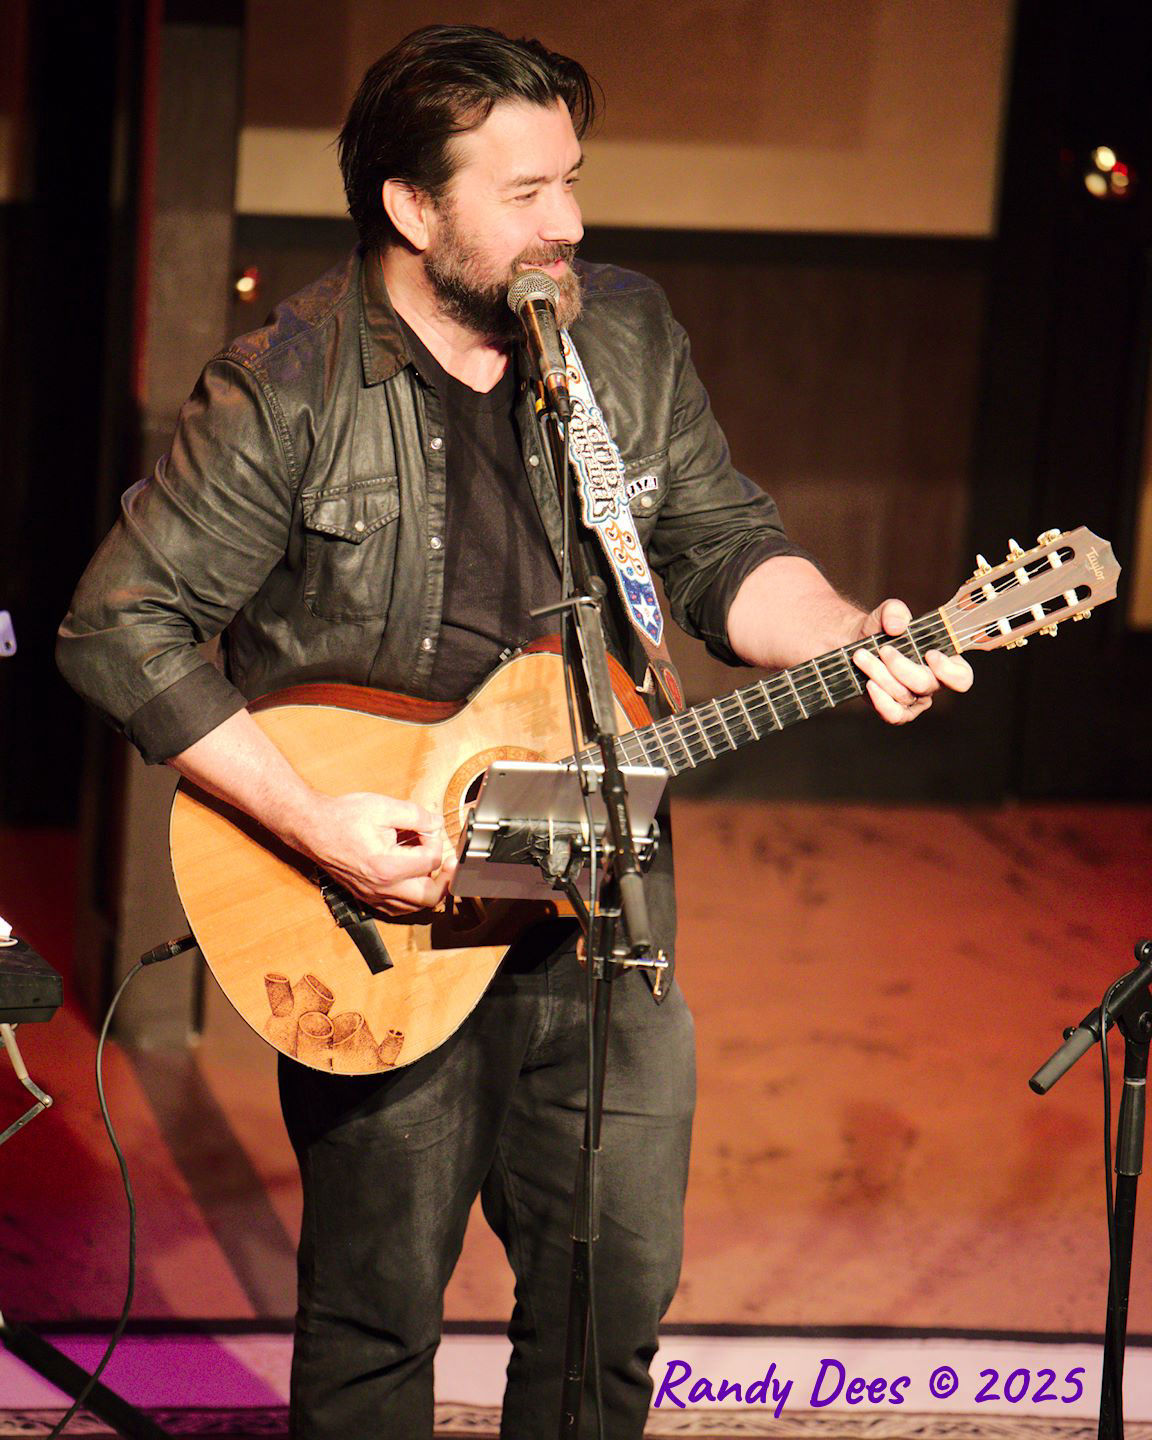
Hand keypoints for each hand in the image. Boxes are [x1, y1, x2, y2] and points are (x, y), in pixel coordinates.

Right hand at [297, 791, 456, 913]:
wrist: (312, 828)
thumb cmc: (342, 817)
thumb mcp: (383, 807)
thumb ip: (416, 816)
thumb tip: (436, 824)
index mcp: (386, 866)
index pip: (430, 861)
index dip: (435, 841)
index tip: (427, 828)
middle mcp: (381, 887)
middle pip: (430, 896)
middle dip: (445, 878)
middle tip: (447, 861)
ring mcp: (373, 896)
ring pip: (416, 908)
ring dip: (430, 889)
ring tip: (430, 867)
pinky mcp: (367, 898)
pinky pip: (398, 909)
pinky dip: (412, 898)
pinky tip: (413, 880)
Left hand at [852, 598, 972, 724]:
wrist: (857, 645)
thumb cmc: (882, 630)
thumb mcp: (888, 613)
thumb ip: (895, 611)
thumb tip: (897, 626)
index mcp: (944, 662)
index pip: (962, 677)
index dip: (948, 670)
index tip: (929, 653)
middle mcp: (933, 684)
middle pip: (925, 684)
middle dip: (900, 666)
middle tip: (883, 649)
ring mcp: (914, 701)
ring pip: (904, 696)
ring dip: (880, 675)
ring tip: (862, 656)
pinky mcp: (895, 711)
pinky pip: (894, 715)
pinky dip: (881, 701)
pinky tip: (869, 684)